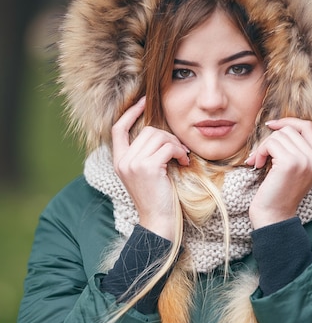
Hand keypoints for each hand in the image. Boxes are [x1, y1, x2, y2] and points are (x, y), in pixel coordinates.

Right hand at [111, 97, 189, 239]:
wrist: (158, 221)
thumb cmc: (157, 198)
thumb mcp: (146, 174)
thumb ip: (145, 154)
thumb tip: (159, 132)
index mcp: (119, 161)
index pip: (118, 129)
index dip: (130, 113)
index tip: (143, 101)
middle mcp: (123, 161)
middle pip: (146, 131)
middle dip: (167, 136)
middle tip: (179, 150)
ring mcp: (133, 164)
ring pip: (158, 136)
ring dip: (175, 144)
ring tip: (182, 157)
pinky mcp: (147, 167)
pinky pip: (168, 146)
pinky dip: (179, 152)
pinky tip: (183, 162)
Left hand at [246, 118, 311, 228]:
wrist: (274, 216)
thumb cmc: (278, 192)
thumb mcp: (293, 168)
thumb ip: (295, 148)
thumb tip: (279, 124)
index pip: (308, 126)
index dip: (289, 121)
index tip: (271, 126)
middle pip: (290, 129)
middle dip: (271, 139)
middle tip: (261, 155)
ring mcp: (305, 160)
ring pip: (279, 135)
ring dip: (264, 147)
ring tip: (259, 162)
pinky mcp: (290, 163)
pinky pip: (271, 144)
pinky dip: (260, 152)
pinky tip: (257, 164)